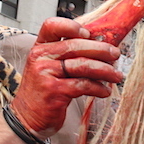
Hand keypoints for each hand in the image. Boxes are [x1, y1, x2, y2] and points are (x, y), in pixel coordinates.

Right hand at [10, 17, 121, 137]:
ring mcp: (46, 74)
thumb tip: (99, 45)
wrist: (27, 117)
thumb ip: (66, 54)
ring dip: (105, 70)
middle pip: (75, 45)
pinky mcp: (54, 91)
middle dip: (101, 49)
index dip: (71, 26)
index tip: (89, 33)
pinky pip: (83, 85)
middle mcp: (40, 57)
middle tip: (115, 54)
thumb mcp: (48, 66)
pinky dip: (98, 88)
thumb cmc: (43, 90)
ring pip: (82, 65)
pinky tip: (104, 91)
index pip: (51, 26)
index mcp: (39, 47)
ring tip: (116, 75)